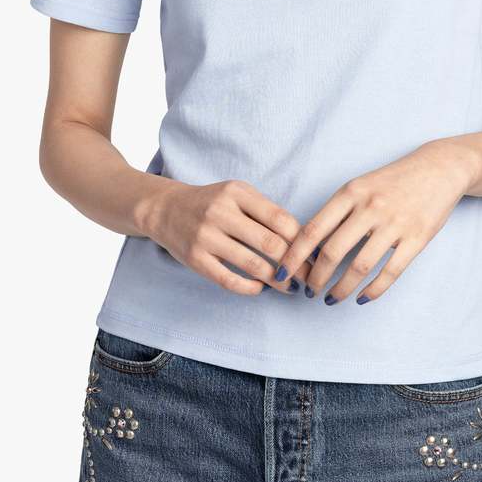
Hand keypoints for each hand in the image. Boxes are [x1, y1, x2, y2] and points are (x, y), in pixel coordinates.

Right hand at [145, 178, 315, 295]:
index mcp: (236, 193)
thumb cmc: (212, 202)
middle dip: (296, 265)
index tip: (315, 255)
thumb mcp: (237, 193)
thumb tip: (302, 239)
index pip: (280, 219)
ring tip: (291, 287)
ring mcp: (206, 237)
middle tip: (310, 278)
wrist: (165, 209)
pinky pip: (229, 280)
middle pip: (270, 244)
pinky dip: (250, 288)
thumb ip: (266, 210)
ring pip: (253, 265)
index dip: (303, 240)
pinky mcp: (195, 260)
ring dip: (278, 281)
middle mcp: (221, 213)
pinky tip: (261, 288)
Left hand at [273, 141, 477, 304]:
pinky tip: (363, 298)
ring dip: (341, 289)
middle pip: (332, 252)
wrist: (439, 168)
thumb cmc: (393, 180)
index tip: (282, 272)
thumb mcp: (360, 185)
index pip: (313, 229)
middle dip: (316, 278)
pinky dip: (373, 290)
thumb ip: (338, 211)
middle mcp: (370, 207)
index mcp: (350, 192)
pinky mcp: (417, 238)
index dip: (294, 255)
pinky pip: (390, 272)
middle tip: (309, 291)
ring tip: (332, 298)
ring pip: (360, 267)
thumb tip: (308, 244)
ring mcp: (394, 224)